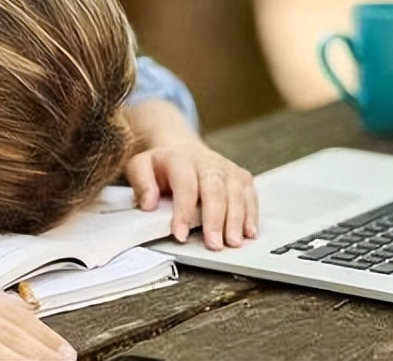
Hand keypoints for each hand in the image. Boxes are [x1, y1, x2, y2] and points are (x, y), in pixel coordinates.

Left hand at [124, 138, 257, 250]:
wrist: (180, 148)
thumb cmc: (161, 165)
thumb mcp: (140, 167)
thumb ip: (141, 183)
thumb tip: (149, 203)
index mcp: (180, 159)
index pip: (185, 185)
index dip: (183, 211)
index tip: (180, 234)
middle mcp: (207, 162)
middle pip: (215, 189)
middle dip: (216, 219)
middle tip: (214, 244)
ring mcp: (226, 168)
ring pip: (236, 192)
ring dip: (236, 219)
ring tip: (233, 242)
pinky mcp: (240, 176)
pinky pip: (249, 194)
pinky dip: (251, 214)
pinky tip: (249, 232)